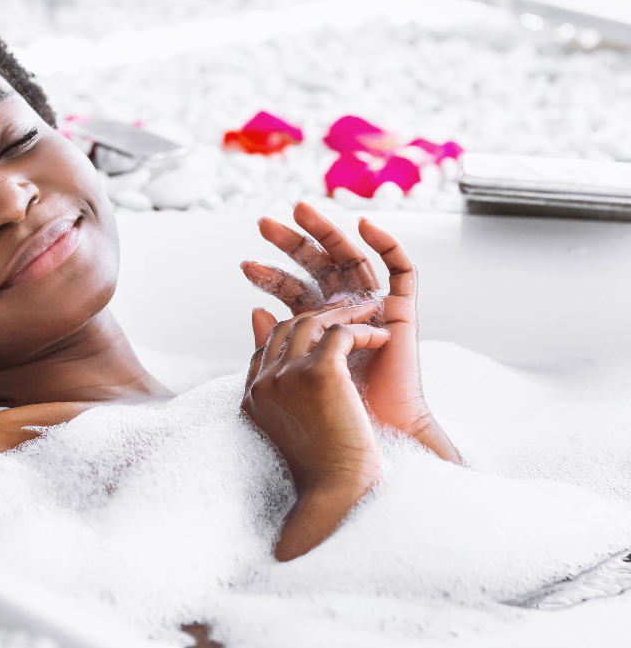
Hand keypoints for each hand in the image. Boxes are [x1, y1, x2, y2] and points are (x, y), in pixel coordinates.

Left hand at [241, 202, 459, 463]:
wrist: (375, 437)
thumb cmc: (333, 414)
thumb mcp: (294, 369)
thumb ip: (276, 339)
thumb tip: (252, 310)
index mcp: (320, 326)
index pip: (293, 289)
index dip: (270, 275)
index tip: (244, 266)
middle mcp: (347, 312)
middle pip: (319, 266)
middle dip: (291, 243)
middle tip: (262, 224)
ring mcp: (375, 308)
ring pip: (351, 258)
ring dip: (327, 232)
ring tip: (300, 209)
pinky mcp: (403, 311)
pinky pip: (402, 270)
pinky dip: (387, 244)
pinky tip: (365, 225)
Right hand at [242, 303, 387, 559]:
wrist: (339, 493)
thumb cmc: (327, 472)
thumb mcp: (301, 429)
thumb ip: (292, 395)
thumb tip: (303, 375)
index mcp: (254, 397)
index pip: (266, 347)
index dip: (295, 332)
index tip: (327, 329)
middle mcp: (264, 382)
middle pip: (285, 328)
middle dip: (320, 314)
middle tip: (353, 310)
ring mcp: (287, 374)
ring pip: (312, 322)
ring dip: (345, 313)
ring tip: (373, 312)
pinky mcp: (318, 371)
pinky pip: (341, 332)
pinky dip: (365, 329)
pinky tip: (384, 338)